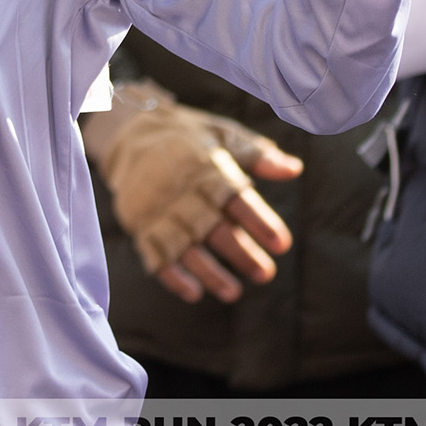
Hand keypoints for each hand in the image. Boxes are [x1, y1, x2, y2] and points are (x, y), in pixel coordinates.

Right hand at [89, 90, 304, 305]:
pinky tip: (193, 292)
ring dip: (208, 271)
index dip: (258, 221)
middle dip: (239, 251)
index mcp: (205, 167)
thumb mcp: (224, 135)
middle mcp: (180, 191)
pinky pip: (152, 253)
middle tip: (265, 274)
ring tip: (233, 293)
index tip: (282, 244)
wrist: (130, 133)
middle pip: (211, 226)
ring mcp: (157, 210)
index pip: (235, 197)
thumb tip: (294, 169)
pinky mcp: (140, 225)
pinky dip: (171, 275)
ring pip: (183, 246)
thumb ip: (258, 155)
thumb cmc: (189, 137)